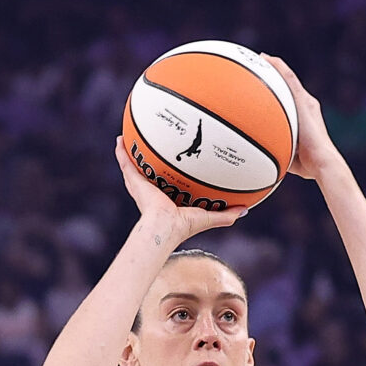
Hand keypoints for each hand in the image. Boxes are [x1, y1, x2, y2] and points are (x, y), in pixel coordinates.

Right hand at [114, 139, 246, 238]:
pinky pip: (126, 163)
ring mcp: (141, 186)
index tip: (171, 165)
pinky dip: (121, 152)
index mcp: (166, 199)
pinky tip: (119, 139)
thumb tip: (246, 210)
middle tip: (148, 150)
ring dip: (131, 154)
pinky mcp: (134, 182)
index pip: (165, 184)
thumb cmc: (183, 226)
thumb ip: (226, 214)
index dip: (167, 176)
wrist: (165, 226)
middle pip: (147, 174)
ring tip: (127, 139)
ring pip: (134, 167)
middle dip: (147, 163)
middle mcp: (151, 192)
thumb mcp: (208, 217)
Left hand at [262, 55, 339, 179]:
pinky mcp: (303, 100)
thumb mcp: (290, 157)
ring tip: (262, 59)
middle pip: (290, 87)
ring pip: (289, 79)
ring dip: (276, 67)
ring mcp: (306, 102)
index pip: (292, 102)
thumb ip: (279, 153)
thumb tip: (263, 161)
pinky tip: (266, 59)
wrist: (322, 161)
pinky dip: (278, 67)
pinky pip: (288, 78)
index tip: (269, 88)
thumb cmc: (309, 165)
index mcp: (306, 118)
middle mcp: (308, 106)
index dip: (281, 93)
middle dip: (277, 76)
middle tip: (263, 68)